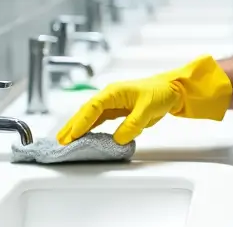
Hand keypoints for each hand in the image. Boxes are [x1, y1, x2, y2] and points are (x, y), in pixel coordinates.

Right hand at [56, 55, 232, 144]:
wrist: (172, 90)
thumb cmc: (160, 92)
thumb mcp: (148, 109)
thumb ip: (132, 124)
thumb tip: (118, 138)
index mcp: (114, 92)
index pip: (92, 108)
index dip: (81, 122)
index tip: (72, 135)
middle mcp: (110, 97)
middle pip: (86, 112)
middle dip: (72, 126)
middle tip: (60, 141)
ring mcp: (112, 104)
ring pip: (90, 117)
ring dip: (78, 128)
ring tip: (65, 141)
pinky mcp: (117, 111)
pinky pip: (99, 121)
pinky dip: (89, 129)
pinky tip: (83, 137)